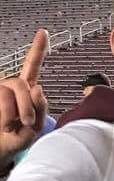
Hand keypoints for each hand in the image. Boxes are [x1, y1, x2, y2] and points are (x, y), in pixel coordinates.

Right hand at [0, 30, 48, 165]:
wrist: (1, 148)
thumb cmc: (17, 138)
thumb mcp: (35, 126)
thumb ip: (40, 107)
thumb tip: (37, 87)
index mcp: (27, 90)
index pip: (32, 67)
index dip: (37, 49)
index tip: (43, 32)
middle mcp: (11, 86)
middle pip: (22, 84)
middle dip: (27, 105)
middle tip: (27, 123)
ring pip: (9, 91)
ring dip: (16, 111)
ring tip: (13, 126)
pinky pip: (1, 100)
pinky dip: (5, 116)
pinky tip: (4, 125)